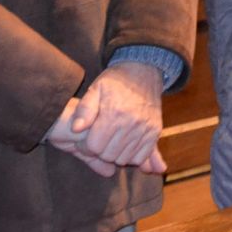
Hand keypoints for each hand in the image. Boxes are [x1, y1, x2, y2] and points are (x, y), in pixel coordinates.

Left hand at [48, 61, 165, 176]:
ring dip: (115, 154)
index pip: (94, 147)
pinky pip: (140, 157)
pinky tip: (125, 144)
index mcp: (113, 113)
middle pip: (108, 155)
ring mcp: (145, 129)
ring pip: (124, 159)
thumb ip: (84, 110)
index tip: (86, 139)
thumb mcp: (95, 89)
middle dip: (100, 151)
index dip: (86, 146)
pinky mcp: (155, 132)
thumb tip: (76, 129)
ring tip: (111, 141)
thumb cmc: (115, 82)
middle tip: (99, 140)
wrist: (144, 72)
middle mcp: (131, 123)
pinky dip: (131, 156)